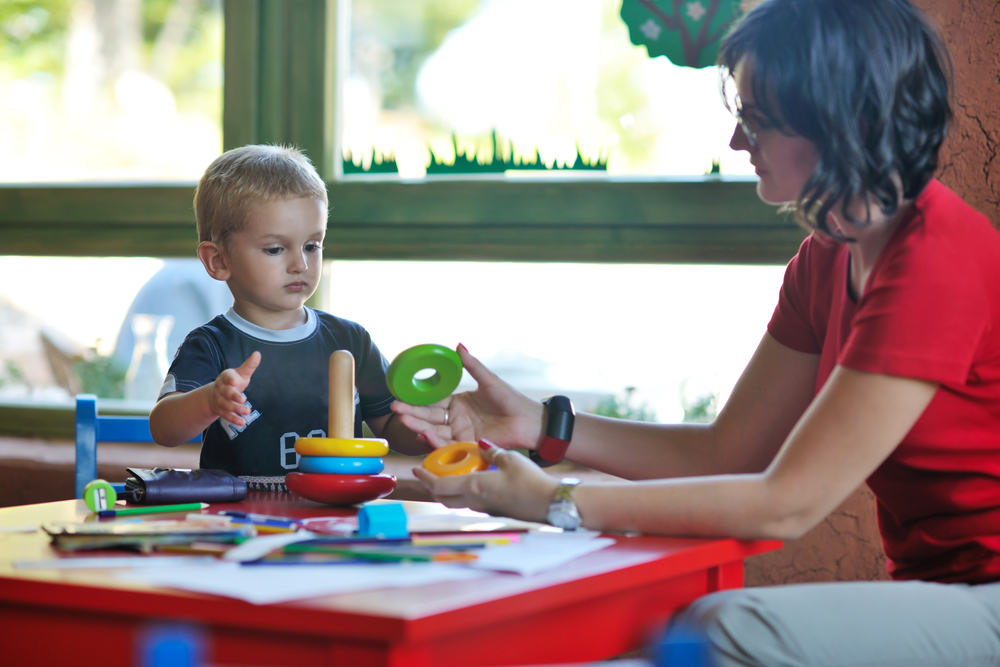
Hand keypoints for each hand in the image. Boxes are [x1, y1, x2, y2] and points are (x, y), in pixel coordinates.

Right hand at [208, 351, 260, 425]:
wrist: (216, 394)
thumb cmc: (233, 381)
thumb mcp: (241, 373)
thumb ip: (249, 365)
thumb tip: (258, 353)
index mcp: (225, 377)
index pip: (226, 377)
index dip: (230, 379)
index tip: (235, 381)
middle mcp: (220, 389)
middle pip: (226, 393)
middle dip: (234, 396)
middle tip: (244, 399)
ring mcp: (219, 400)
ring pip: (226, 405)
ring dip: (236, 409)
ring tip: (247, 411)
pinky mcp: (220, 410)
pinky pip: (226, 416)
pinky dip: (233, 419)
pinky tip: (242, 423)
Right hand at [390, 344, 544, 450]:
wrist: (528, 421)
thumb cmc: (511, 399)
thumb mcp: (489, 380)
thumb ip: (472, 365)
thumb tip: (458, 345)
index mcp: (458, 403)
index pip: (432, 403)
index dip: (416, 401)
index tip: (400, 398)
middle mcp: (456, 419)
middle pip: (429, 418)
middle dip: (412, 414)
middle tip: (396, 410)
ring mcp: (461, 433)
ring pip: (435, 431)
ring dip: (420, 427)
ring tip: (405, 421)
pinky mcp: (468, 445)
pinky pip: (448, 445)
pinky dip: (435, 441)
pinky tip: (424, 436)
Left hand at [412, 440, 559, 521]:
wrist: (550, 504)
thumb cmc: (531, 482)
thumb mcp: (510, 459)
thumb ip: (491, 451)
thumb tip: (480, 444)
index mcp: (474, 487)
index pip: (438, 486)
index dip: (425, 478)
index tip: (416, 469)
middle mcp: (475, 501)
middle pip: (443, 498)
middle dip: (432, 486)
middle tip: (428, 472)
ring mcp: (484, 509)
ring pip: (455, 502)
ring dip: (446, 490)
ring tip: (447, 475)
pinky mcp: (494, 511)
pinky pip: (470, 503)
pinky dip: (462, 493)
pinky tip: (470, 481)